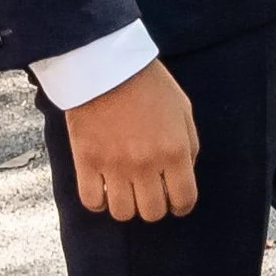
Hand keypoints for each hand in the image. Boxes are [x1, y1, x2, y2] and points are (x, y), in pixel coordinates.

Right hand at [64, 58, 198, 219]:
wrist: (105, 62)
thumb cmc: (148, 83)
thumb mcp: (183, 109)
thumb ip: (189, 146)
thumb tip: (184, 174)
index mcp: (174, 151)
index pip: (184, 201)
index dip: (181, 204)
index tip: (174, 198)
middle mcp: (146, 164)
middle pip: (153, 212)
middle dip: (154, 205)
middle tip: (148, 190)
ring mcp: (114, 165)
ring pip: (123, 213)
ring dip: (126, 204)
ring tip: (124, 188)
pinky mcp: (86, 161)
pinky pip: (92, 201)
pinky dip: (98, 201)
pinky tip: (102, 187)